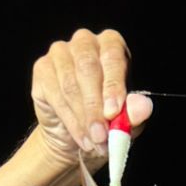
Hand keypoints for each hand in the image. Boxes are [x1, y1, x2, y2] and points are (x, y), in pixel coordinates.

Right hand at [31, 28, 153, 168]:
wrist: (76, 137)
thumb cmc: (106, 121)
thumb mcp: (125, 120)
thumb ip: (133, 112)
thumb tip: (143, 107)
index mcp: (111, 45)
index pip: (112, 57)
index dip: (113, 85)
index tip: (114, 112)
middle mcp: (85, 42)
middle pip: (87, 68)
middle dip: (95, 107)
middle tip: (102, 135)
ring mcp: (60, 53)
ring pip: (70, 84)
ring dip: (83, 119)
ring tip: (94, 143)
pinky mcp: (42, 69)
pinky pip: (55, 94)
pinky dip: (70, 121)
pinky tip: (81, 138)